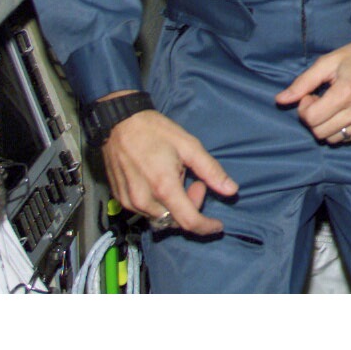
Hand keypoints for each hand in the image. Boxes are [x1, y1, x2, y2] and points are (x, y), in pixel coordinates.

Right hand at [101, 106, 236, 235]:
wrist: (119, 123)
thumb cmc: (156, 131)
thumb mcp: (189, 145)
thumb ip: (210, 170)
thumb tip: (232, 191)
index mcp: (164, 187)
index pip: (189, 222)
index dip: (206, 227)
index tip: (218, 225)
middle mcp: (145, 201)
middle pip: (175, 221)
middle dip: (191, 206)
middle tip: (196, 182)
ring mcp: (129, 202)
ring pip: (160, 218)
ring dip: (174, 206)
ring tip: (177, 178)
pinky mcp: (120, 199)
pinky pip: (145, 212)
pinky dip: (159, 204)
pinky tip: (161, 183)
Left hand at [276, 34, 350, 143]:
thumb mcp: (328, 61)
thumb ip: (303, 82)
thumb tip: (280, 100)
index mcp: (346, 92)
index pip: (311, 119)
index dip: (304, 108)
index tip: (311, 95)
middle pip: (320, 133)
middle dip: (313, 118)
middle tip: (320, 100)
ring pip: (334, 139)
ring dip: (327, 125)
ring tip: (334, 105)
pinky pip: (349, 138)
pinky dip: (342, 128)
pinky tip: (347, 110)